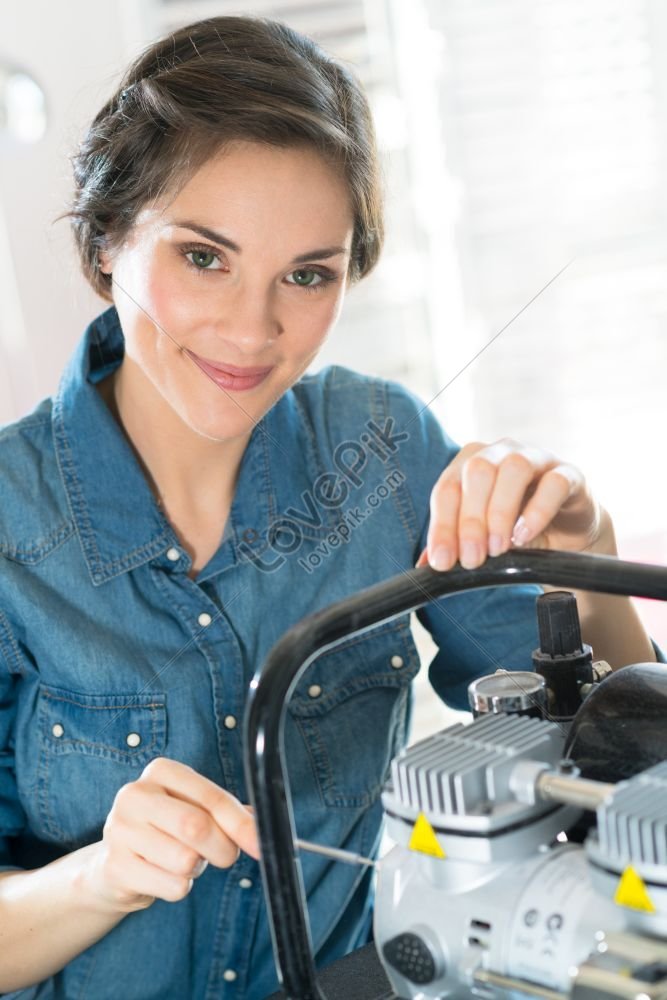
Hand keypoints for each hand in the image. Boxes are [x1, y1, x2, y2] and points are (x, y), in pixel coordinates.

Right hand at [82, 757, 258, 913]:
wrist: (114, 864)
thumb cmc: (166, 830)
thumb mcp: (194, 809)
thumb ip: (229, 814)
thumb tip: (264, 829)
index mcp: (161, 772)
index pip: (212, 798)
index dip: (241, 825)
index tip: (260, 845)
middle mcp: (135, 795)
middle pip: (197, 827)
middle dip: (223, 849)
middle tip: (225, 856)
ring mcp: (120, 831)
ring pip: (185, 861)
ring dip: (197, 869)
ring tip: (182, 860)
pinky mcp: (115, 868)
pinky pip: (172, 887)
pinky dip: (180, 888)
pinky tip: (163, 875)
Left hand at [418, 438, 612, 570]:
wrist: (568, 529)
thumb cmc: (515, 526)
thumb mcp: (482, 536)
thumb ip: (455, 543)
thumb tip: (424, 566)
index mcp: (471, 462)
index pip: (447, 488)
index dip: (442, 526)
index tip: (443, 562)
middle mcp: (501, 452)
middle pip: (478, 471)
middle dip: (471, 519)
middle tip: (473, 559)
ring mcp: (537, 457)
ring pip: (514, 468)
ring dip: (501, 511)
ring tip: (499, 548)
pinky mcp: (569, 474)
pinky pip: (554, 482)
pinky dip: (538, 510)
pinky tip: (525, 535)